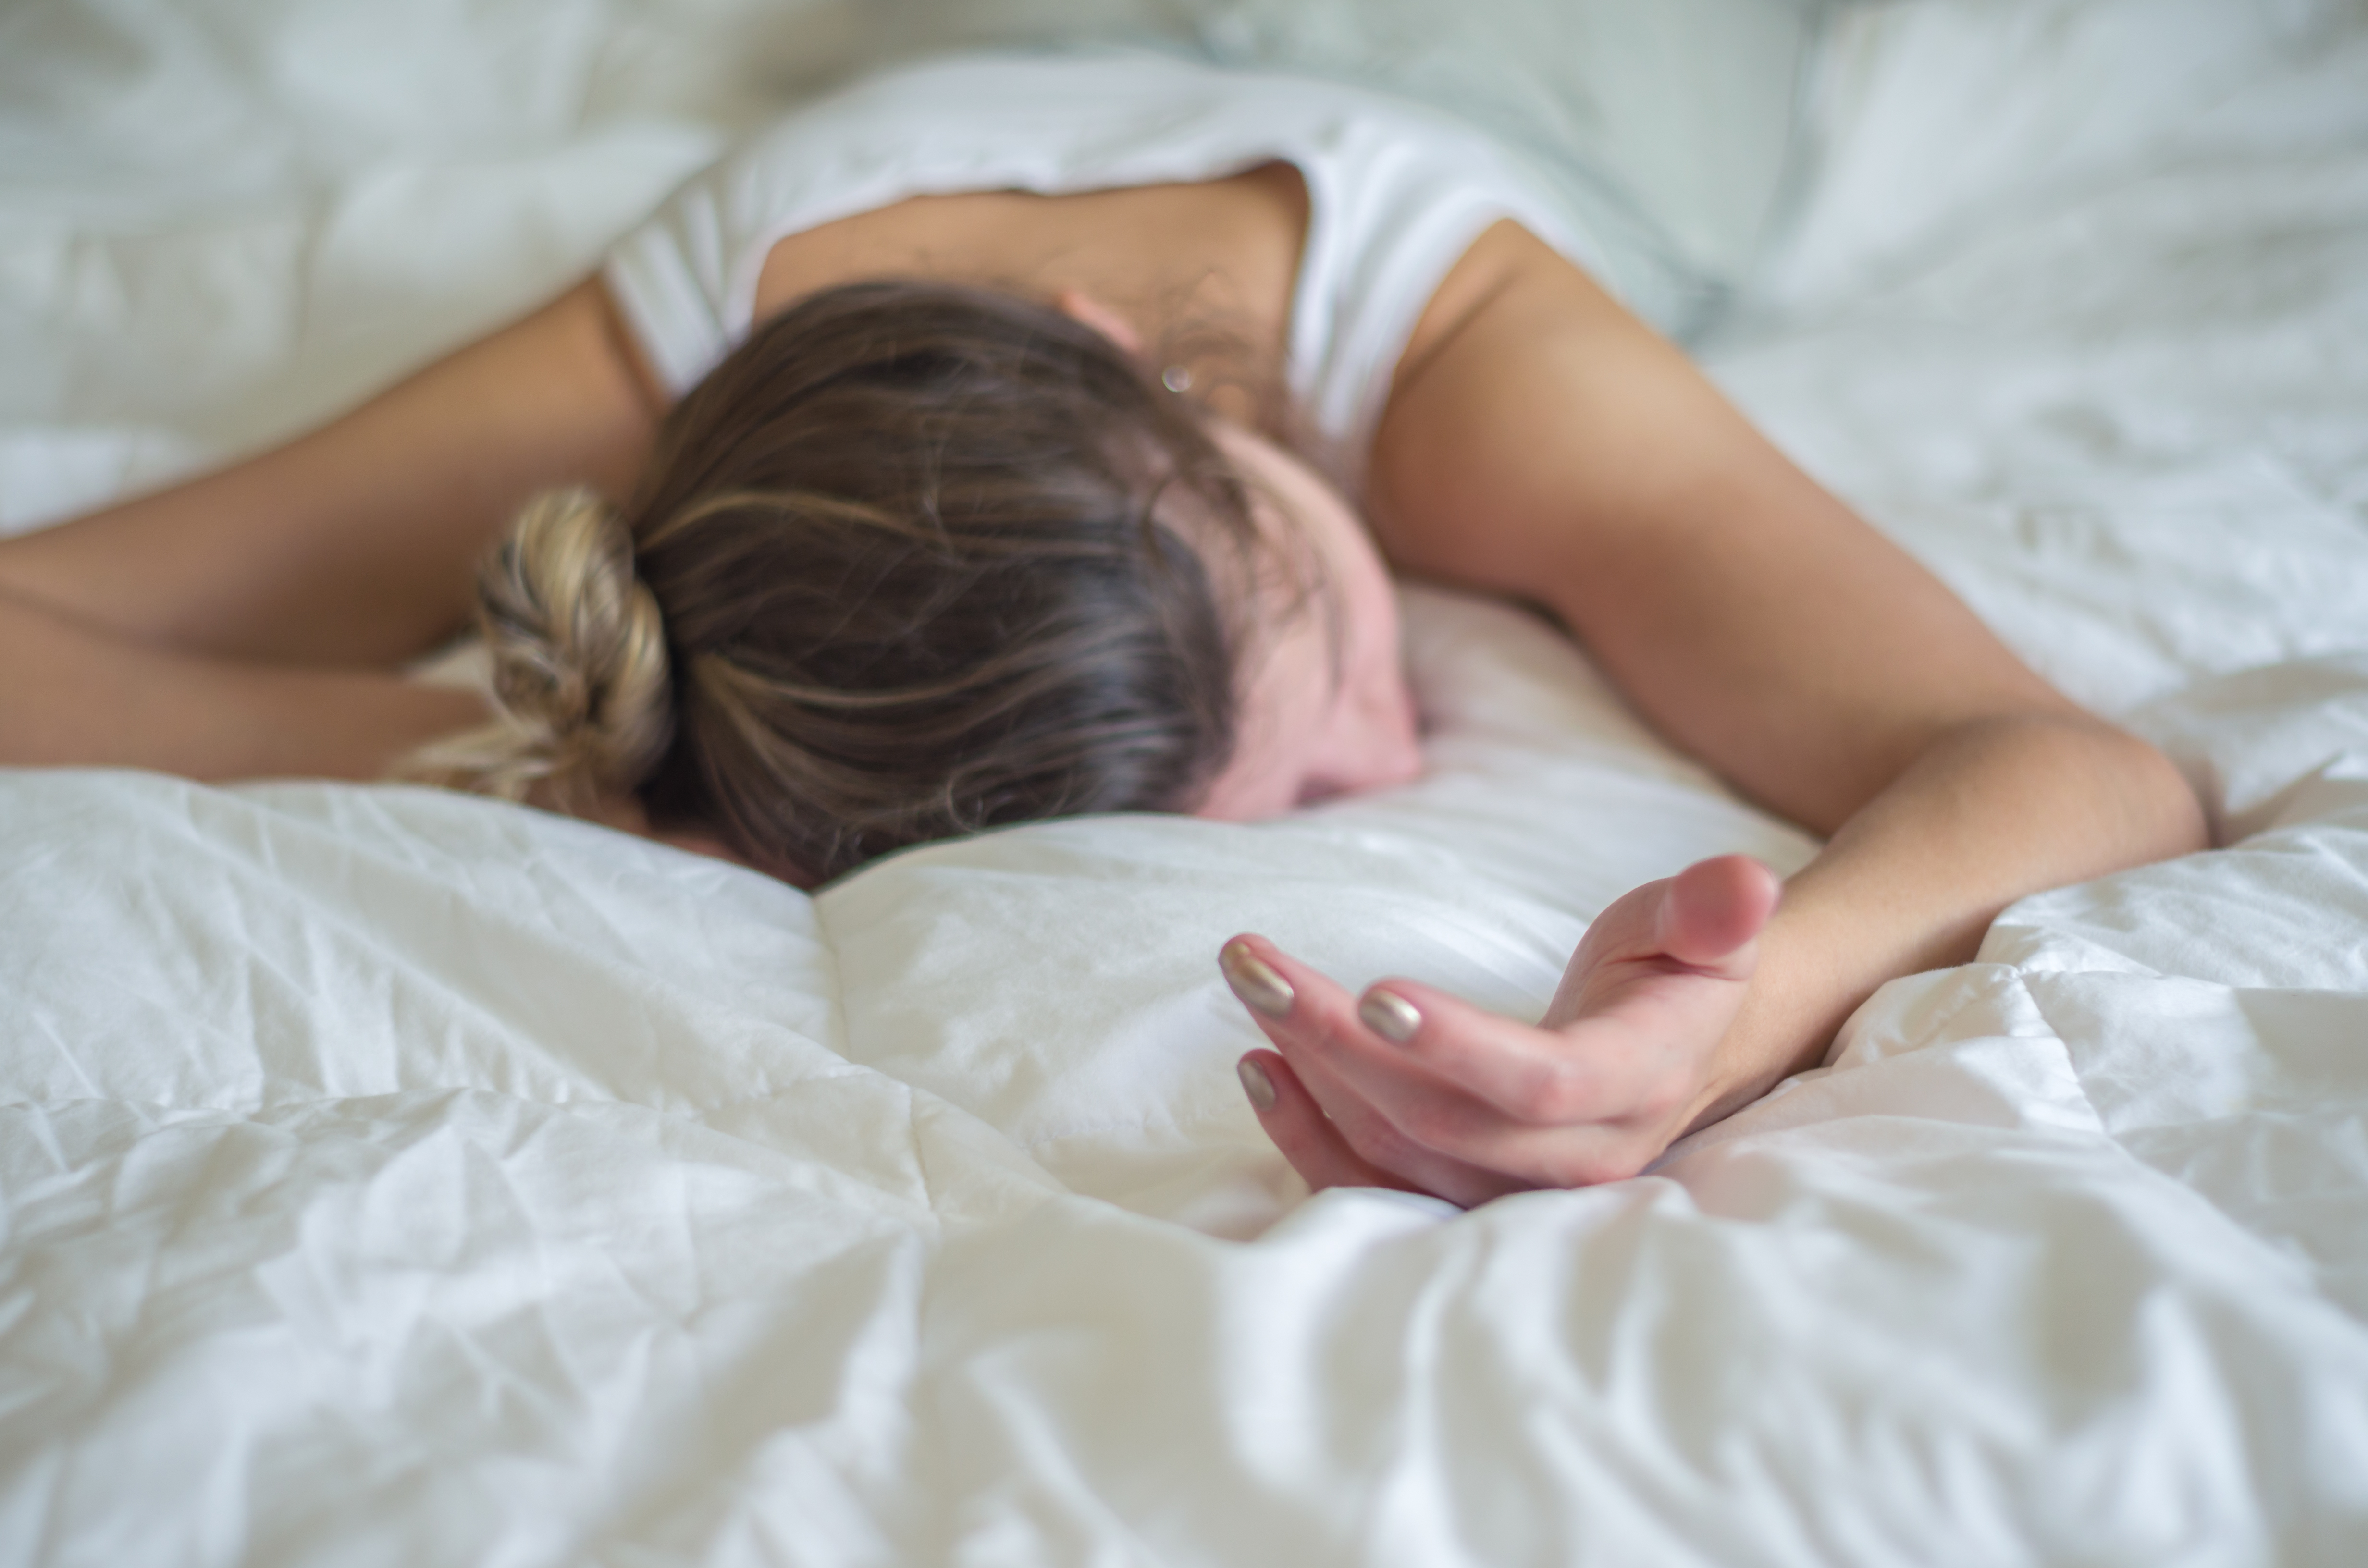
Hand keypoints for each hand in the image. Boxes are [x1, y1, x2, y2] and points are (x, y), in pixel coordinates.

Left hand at [1220, 854, 1781, 1205]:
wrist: (1673, 1051)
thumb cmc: (1676, 975)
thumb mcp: (1701, 931)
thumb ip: (1713, 911)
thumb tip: (1745, 884)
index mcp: (1632, 1085)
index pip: (1539, 1084)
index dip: (1457, 1045)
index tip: (1374, 988)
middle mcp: (1572, 1159)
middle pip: (1439, 1119)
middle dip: (1336, 1040)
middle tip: (1257, 965)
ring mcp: (1513, 1191)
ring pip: (1394, 1154)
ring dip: (1309, 1073)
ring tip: (1252, 989)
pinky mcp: (1464, 1196)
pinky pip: (1373, 1187)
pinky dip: (1306, 1137)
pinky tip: (1259, 1066)